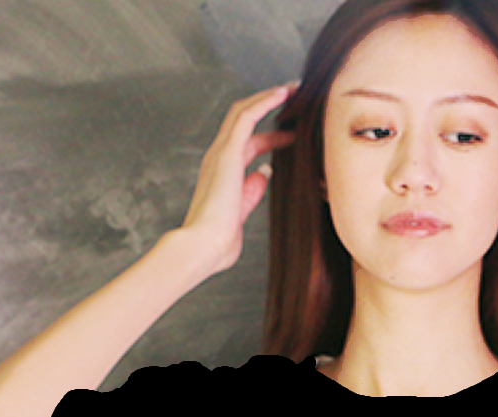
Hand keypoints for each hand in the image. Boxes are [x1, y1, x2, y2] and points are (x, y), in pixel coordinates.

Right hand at [177, 81, 298, 273]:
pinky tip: (283, 93)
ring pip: (244, 110)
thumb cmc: (218, 243)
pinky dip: (265, 102)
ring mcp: (221, 153)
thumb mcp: (242, 214)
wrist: (202, 247)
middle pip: (245, 120)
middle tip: (295, 97)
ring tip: (294, 88)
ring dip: (269, 96)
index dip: (272, 138)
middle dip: (269, 105)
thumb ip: (252, 194)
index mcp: (224, 173)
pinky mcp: (226, 153)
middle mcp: (219, 157)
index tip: (294, 135)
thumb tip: (265, 174)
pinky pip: (246, 117)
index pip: (250, 145)